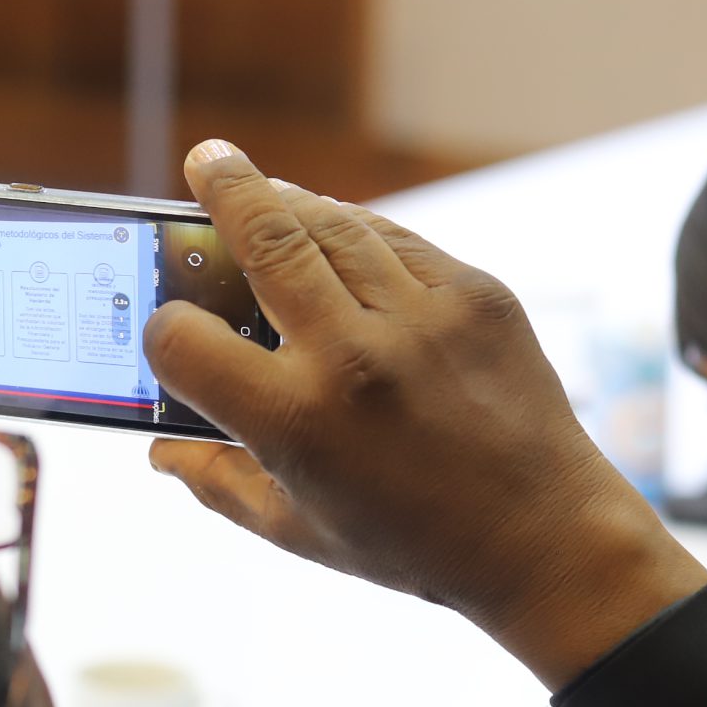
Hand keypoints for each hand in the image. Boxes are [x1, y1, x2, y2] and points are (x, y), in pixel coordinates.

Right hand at [142, 141, 706, 687]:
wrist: (546, 538)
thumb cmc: (413, 546)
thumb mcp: (298, 530)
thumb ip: (218, 482)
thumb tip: (160, 446)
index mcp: (297, 423)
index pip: (186, 341)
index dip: (164, 331)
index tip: (171, 326)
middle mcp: (355, 357)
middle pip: (263, 238)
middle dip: (226, 190)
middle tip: (207, 160)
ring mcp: (422, 317)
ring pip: (333, 224)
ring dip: (287, 198)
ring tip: (259, 185)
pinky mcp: (477, 295)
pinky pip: (397, 242)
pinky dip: (356, 231)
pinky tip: (334, 231)